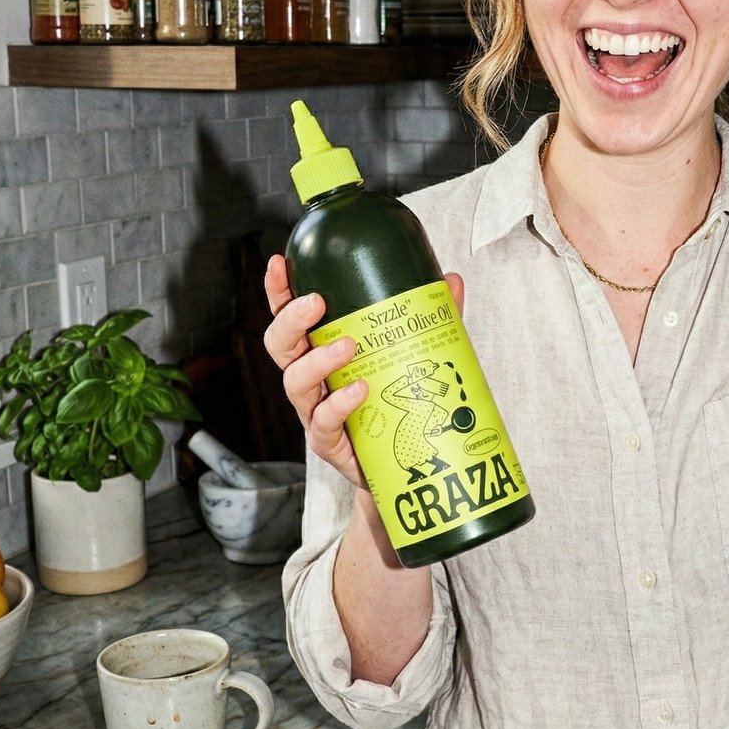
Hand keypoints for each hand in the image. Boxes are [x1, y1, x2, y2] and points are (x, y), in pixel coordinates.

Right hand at [263, 255, 465, 489]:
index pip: (289, 316)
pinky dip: (339, 404)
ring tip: (349, 347)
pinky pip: (323, 422)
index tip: (281, 262)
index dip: (279, 290)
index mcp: (320, 350)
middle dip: (290, 320)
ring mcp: (314, 411)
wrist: (398, 465)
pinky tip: (360, 390)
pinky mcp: (328, 441)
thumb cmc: (394, 403)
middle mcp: (310, 379)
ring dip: (318, 360)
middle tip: (316, 302)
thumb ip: (429, 318)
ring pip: (295, 382)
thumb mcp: (413, 354)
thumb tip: (450, 280)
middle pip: (279, 345)